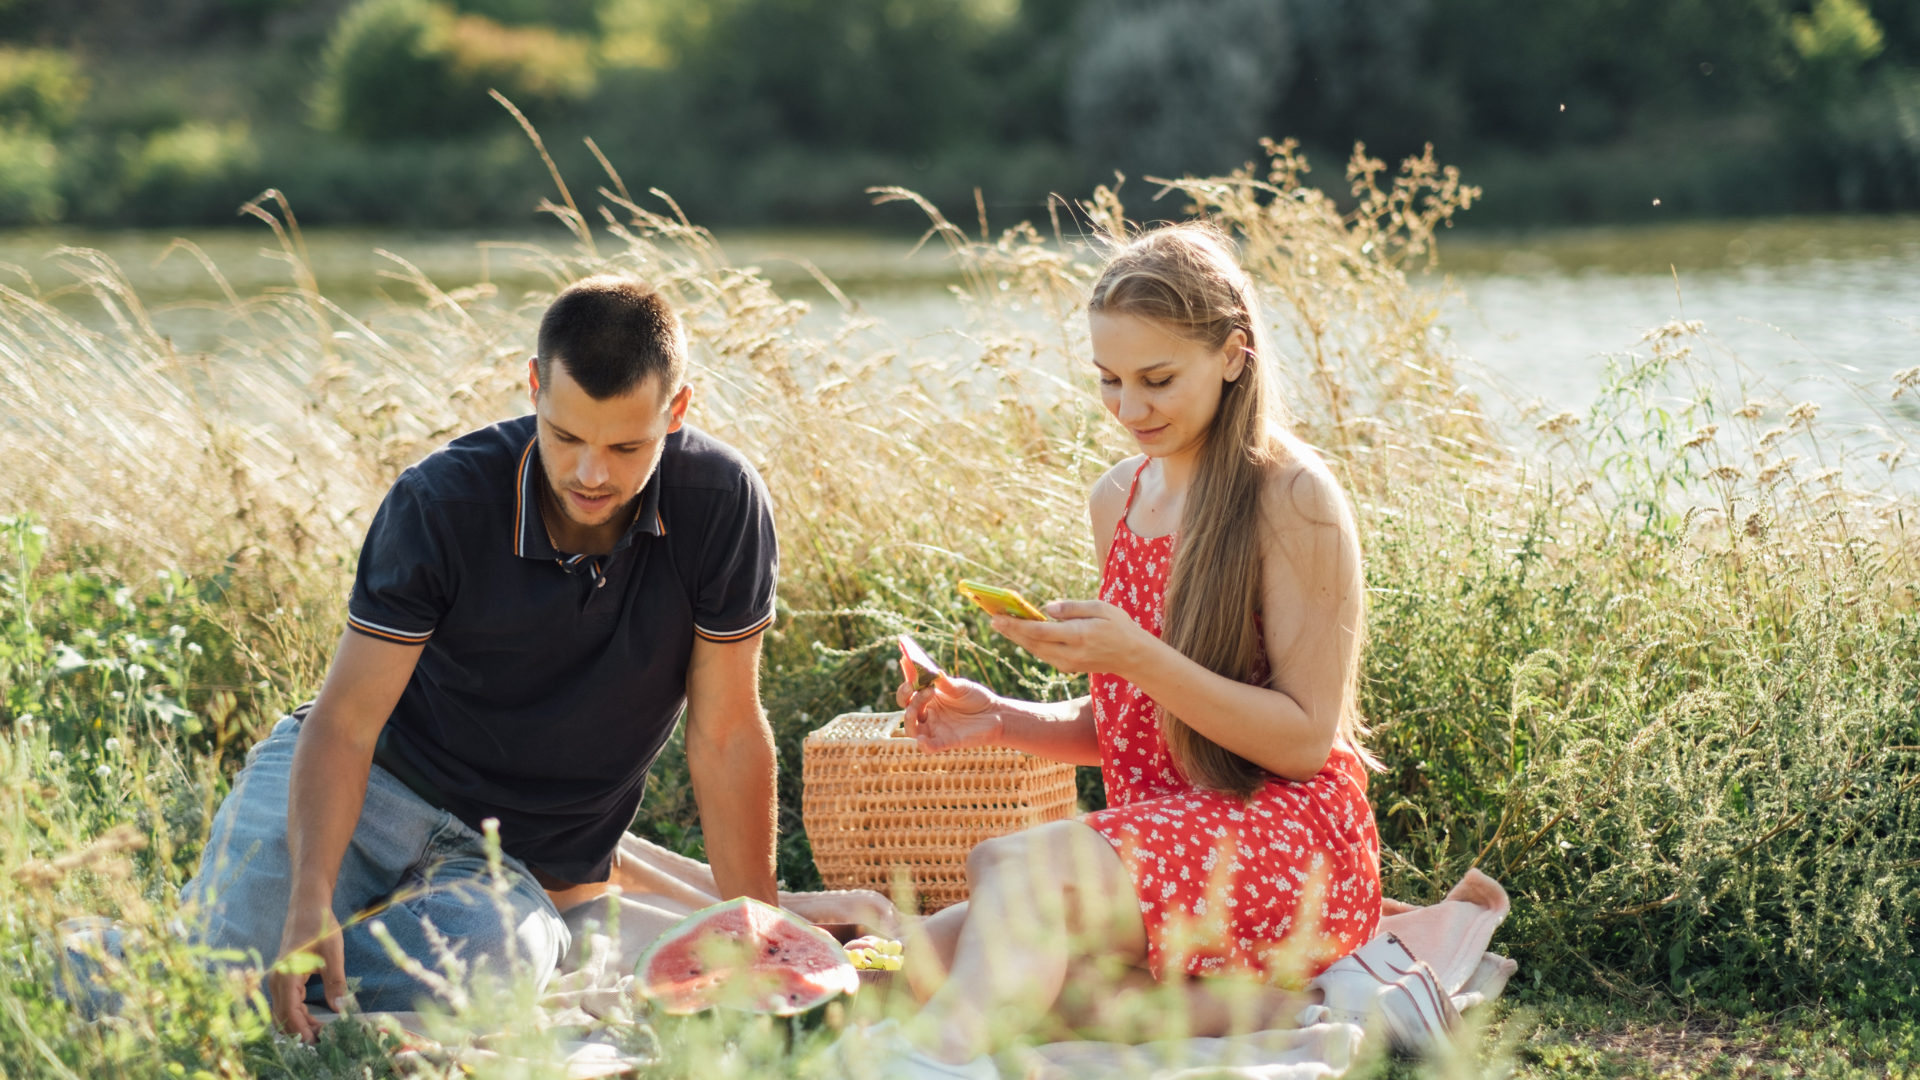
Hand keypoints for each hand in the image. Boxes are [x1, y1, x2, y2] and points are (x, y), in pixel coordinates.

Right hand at [269, 900, 345, 1042]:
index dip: (301, 1030)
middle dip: (301, 1032)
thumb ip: (336, 982)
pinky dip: (299, 1016)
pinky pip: (287, 1004)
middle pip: (283, 1017)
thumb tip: (342, 1008)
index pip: (289, 1012)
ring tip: (323, 1033)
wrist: (307, 907)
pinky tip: (316, 1021)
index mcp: (286, 975)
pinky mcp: (284, 980)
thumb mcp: (333, 954)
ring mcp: (278, 981)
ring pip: (284, 1013)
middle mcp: (277, 981)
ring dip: (300, 1025)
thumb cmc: (320, 926)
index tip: (317, 1042)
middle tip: (324, 1041)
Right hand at [896, 675, 1003, 752]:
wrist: (995, 714)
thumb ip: (946, 683)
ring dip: (910, 719)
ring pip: (912, 728)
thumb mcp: (961, 687)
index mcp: (928, 699)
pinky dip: (923, 745)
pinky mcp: (945, 742)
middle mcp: (928, 714)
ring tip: (917, 708)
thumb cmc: (976, 698)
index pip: (908, 693)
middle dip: (908, 698)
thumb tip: (933, 671)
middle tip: (923, 689)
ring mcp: (935, 729)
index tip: (908, 678)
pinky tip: (922, 740)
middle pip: (908, 709)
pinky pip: (929, 747)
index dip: (904, 687)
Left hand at [992, 599, 1147, 675]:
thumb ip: (1071, 608)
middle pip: (1032, 643)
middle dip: (1010, 631)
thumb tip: (1045, 608)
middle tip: (992, 618)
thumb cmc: (1119, 626)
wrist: (1133, 657)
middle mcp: (1070, 653)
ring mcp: (1068, 664)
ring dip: (1017, 637)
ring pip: (1035, 650)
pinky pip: (1043, 654)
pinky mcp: (1067, 667)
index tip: (998, 617)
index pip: (1039, 631)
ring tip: (1002, 623)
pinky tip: (1021, 632)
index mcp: (1078, 636)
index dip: (1015, 625)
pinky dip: (1030, 643)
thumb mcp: (1100, 607)